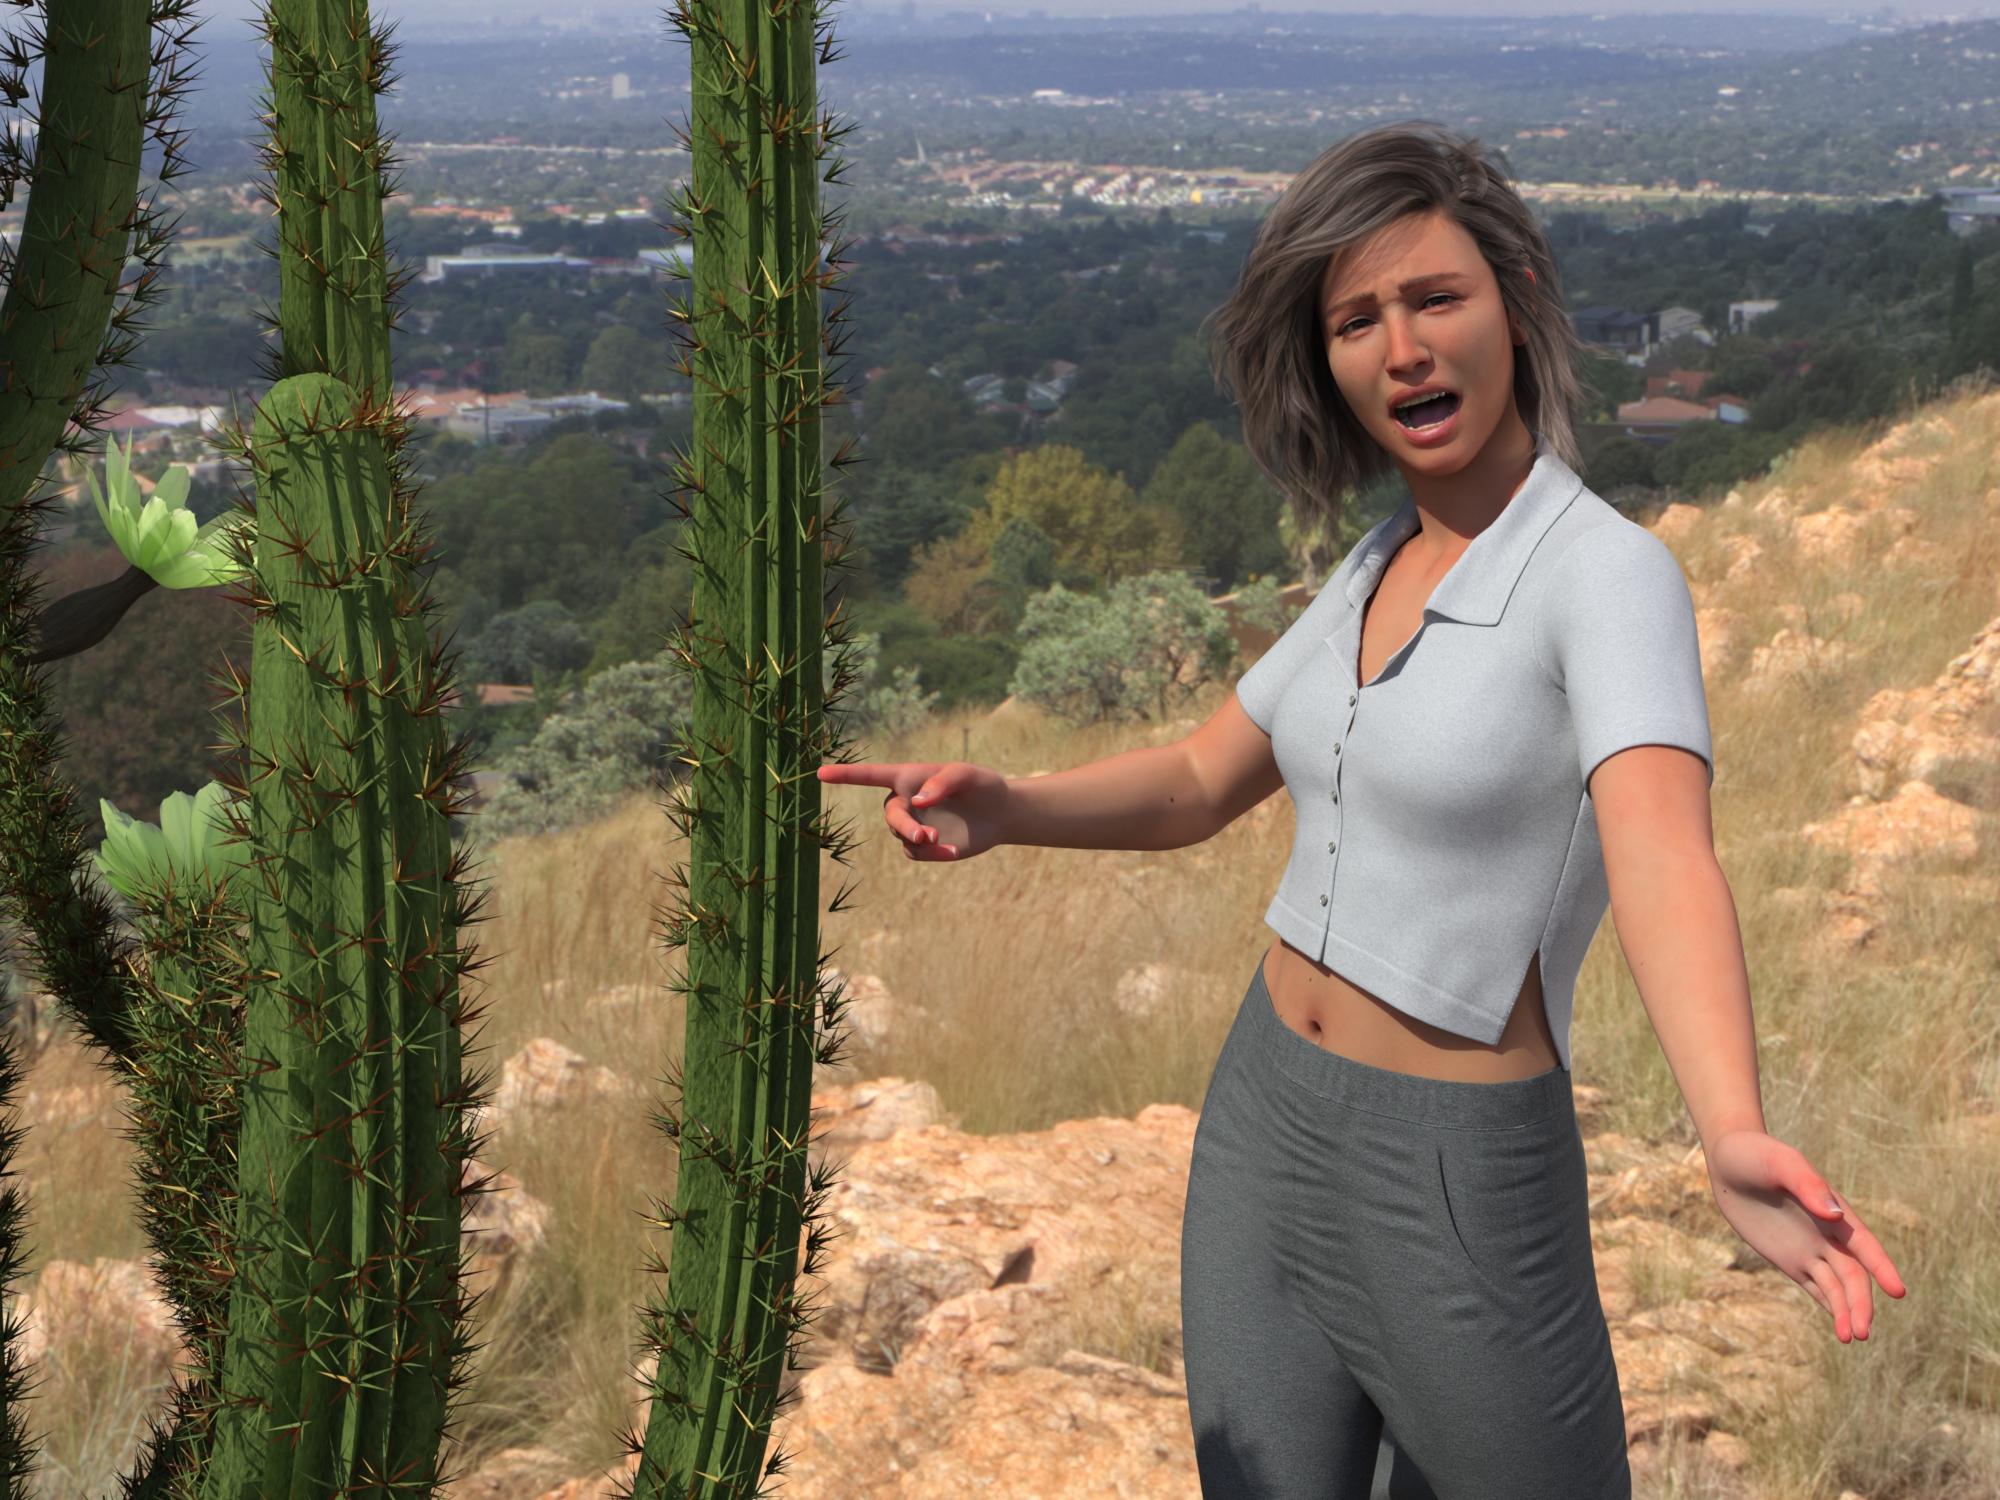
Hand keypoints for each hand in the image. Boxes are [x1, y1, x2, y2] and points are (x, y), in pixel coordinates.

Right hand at [814, 759, 1011, 861]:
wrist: (999, 813)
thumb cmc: (983, 785)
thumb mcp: (968, 775)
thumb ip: (943, 781)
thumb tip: (919, 800)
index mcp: (909, 777)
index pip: (871, 776)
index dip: (846, 775)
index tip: (820, 773)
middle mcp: (906, 801)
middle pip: (891, 815)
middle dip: (904, 825)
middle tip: (925, 836)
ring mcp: (913, 825)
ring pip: (902, 837)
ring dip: (919, 841)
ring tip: (942, 842)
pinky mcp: (924, 846)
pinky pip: (918, 853)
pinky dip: (935, 854)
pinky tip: (955, 850)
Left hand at [1704, 1128, 1907, 1342]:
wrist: (1728, 1160)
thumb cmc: (1759, 1155)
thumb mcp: (1782, 1164)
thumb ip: (1807, 1185)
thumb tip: (1834, 1215)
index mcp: (1835, 1212)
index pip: (1865, 1246)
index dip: (1883, 1268)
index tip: (1899, 1292)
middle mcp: (1828, 1235)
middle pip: (1853, 1276)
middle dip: (1860, 1303)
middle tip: (1861, 1332)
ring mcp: (1809, 1249)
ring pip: (1836, 1287)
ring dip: (1846, 1311)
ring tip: (1849, 1338)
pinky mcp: (1789, 1259)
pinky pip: (1814, 1286)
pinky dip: (1829, 1306)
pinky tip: (1840, 1327)